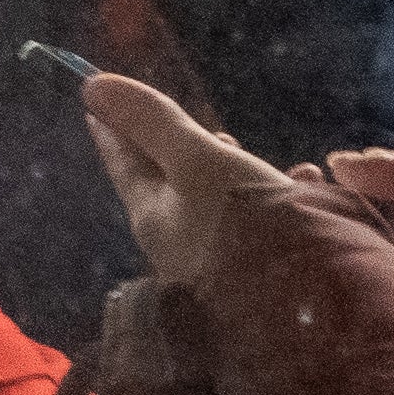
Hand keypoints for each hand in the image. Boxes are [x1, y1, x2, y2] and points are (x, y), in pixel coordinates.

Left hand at [78, 68, 304, 291]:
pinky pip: (252, 219)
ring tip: (236, 144)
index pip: (122, 162)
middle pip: (167, 182)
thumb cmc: (239, 224)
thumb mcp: (198, 161)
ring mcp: (212, 257)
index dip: (113, 129)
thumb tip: (93, 88)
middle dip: (174, 147)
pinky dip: (267, 194)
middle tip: (182, 120)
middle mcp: (175, 239)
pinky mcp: (252, 267)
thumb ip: (153, 124)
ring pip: (210, 199)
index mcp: (152, 214)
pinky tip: (300, 178)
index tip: (95, 106)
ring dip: (223, 168)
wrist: (296, 307)